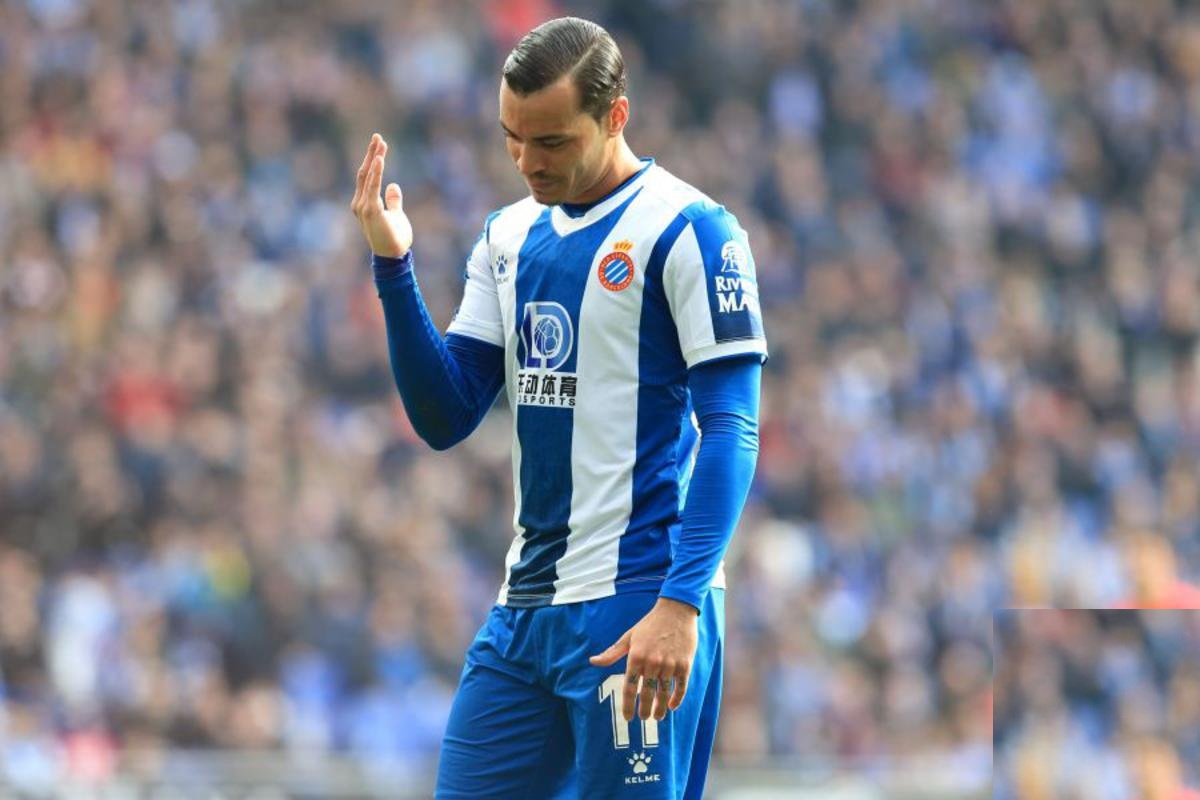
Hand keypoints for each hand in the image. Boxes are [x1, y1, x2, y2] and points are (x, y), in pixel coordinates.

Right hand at [350, 133, 412, 257]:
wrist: (393, 257)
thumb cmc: (394, 239)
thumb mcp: (396, 215)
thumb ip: (393, 201)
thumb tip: (393, 186)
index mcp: (364, 204)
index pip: (366, 177)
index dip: (373, 160)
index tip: (380, 145)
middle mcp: (360, 204)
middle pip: (364, 173)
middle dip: (371, 154)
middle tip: (378, 137)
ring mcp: (363, 207)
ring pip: (367, 177)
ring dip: (374, 159)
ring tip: (380, 143)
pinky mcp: (370, 210)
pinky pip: (372, 187)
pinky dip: (375, 173)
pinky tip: (379, 159)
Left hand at [589, 597, 698, 721]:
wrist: (676, 610)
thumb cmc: (650, 624)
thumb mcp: (629, 637)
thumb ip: (612, 653)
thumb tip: (593, 661)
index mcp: (636, 656)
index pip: (629, 687)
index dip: (628, 705)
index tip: (627, 717)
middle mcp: (652, 662)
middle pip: (647, 693)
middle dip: (644, 709)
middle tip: (643, 718)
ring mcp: (670, 664)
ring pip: (664, 693)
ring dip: (660, 708)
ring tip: (657, 716)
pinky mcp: (685, 664)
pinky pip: (681, 687)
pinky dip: (677, 698)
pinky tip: (673, 706)